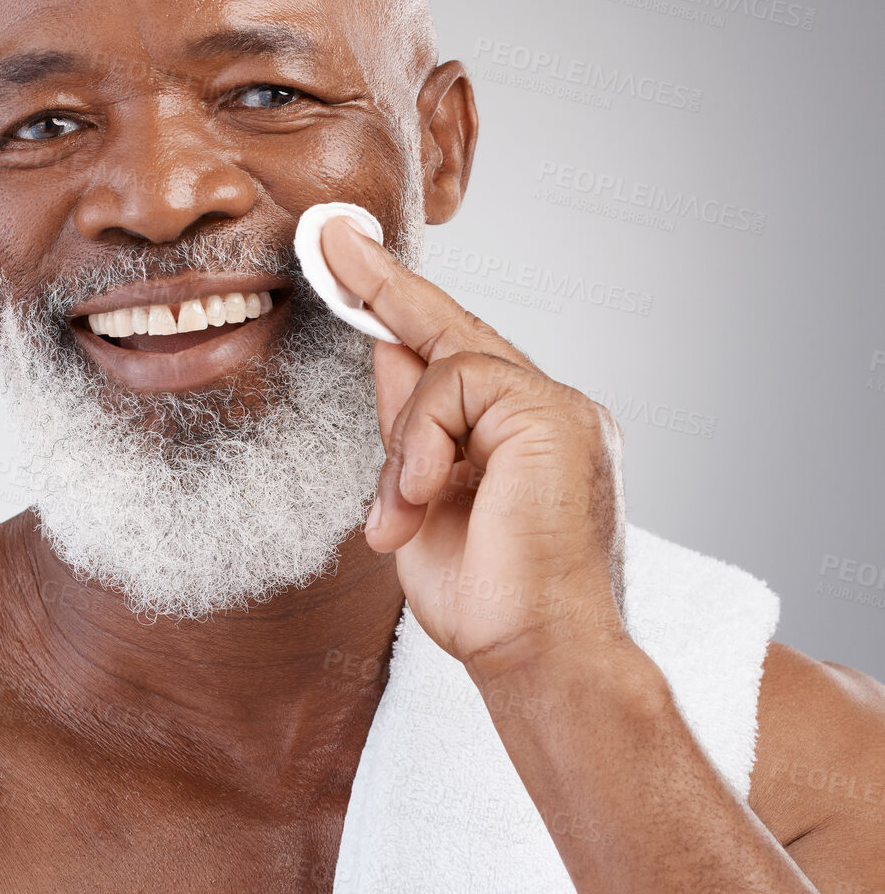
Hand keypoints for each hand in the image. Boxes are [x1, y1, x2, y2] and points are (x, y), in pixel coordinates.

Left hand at [321, 216, 629, 681]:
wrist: (539, 658)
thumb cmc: (489, 605)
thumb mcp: (421, 504)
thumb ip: (412, 434)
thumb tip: (384, 356)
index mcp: (523, 438)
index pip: (455, 359)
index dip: (400, 308)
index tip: (351, 261)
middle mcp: (551, 412)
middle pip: (455, 333)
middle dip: (386, 286)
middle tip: (331, 236)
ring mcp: (562, 409)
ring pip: (448, 363)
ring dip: (404, 446)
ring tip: (400, 517)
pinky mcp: (556, 413)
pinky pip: (460, 383)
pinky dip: (423, 442)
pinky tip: (422, 499)